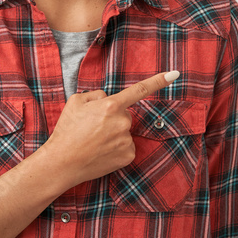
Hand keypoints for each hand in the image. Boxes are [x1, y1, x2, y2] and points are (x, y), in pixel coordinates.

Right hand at [42, 70, 179, 187]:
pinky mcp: (128, 155)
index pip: (140, 90)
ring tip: (93, 142)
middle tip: (92, 128)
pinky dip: (116, 149)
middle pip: (125, 114)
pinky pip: (126, 146)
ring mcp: (127, 140)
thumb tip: (107, 98)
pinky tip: (101, 152)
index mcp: (111, 105)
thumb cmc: (67, 131)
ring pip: (125, 131)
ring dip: (113, 134)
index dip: (158, 81)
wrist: (61, 163)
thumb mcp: (76, 102)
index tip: (175, 74)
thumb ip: (96, 94)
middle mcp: (123, 122)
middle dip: (113, 118)